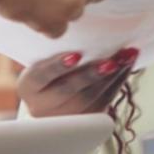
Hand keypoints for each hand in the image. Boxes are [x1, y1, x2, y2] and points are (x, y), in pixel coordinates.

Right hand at [16, 49, 135, 117]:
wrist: (48, 99)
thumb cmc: (45, 71)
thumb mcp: (40, 61)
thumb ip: (54, 51)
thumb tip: (82, 33)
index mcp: (28, 88)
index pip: (41, 76)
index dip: (58, 66)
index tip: (75, 56)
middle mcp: (42, 107)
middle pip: (68, 90)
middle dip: (92, 74)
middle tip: (111, 61)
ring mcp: (64, 117)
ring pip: (90, 98)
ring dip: (112, 76)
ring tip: (126, 57)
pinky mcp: (85, 121)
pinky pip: (104, 101)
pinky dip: (118, 81)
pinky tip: (126, 66)